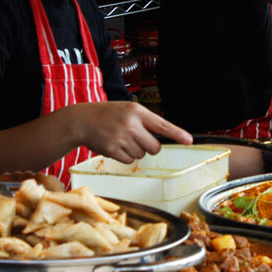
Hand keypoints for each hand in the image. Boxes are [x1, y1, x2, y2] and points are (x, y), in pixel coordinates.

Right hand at [68, 101, 192, 162]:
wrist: (82, 120)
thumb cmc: (109, 115)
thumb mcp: (129, 111)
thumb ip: (146, 122)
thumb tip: (164, 137)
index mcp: (137, 112)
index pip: (162, 125)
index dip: (177, 134)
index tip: (189, 140)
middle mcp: (130, 125)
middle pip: (154, 147)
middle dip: (150, 147)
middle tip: (138, 139)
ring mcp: (121, 138)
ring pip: (141, 155)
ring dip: (135, 150)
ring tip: (121, 139)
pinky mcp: (112, 150)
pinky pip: (129, 160)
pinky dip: (124, 156)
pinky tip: (115, 145)